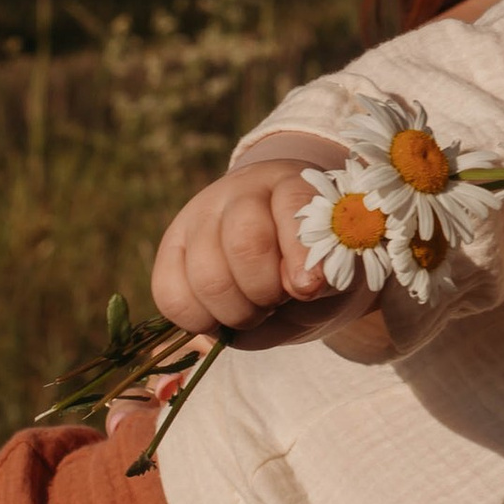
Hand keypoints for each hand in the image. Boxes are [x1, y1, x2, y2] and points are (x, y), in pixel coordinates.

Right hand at [152, 156, 335, 341]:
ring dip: (236, 313)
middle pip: (244, 242)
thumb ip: (323, 277)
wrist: (279, 261)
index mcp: (291, 183)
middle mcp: (239, 192)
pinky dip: (199, 321)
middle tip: (277, 302)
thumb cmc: (312, 267)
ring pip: (206, 276)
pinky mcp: (170, 249)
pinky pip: (170, 295)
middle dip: (265, 290)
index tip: (309, 288)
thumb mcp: (333, 272)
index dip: (301, 253)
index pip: (293, 205)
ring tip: (254, 311)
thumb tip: (298, 286)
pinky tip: (221, 317)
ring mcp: (197, 217)